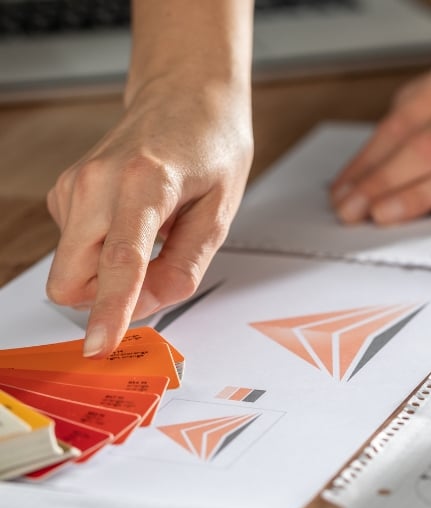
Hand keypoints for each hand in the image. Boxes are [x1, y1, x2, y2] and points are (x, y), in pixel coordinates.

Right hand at [46, 76, 251, 356]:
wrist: (184, 95)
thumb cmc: (210, 147)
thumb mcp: (220, 212)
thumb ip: (184, 266)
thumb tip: (146, 307)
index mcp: (145, 183)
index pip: (120, 261)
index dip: (109, 310)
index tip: (99, 345)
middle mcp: (96, 181)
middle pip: (71, 277)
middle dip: (104, 298)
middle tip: (157, 272)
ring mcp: (74, 183)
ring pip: (69, 268)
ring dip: (106, 274)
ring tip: (153, 234)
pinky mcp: (66, 190)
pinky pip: (75, 248)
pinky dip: (102, 251)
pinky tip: (134, 221)